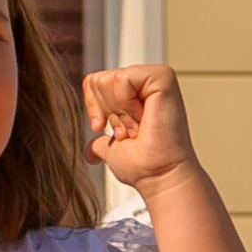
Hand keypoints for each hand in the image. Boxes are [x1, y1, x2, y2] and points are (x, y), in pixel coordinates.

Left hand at [84, 63, 198, 193]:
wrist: (159, 175)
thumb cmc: (143, 165)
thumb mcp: (112, 149)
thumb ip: (100, 143)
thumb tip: (90, 152)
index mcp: (134, 92)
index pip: (93, 82)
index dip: (95, 109)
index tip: (109, 131)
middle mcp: (145, 81)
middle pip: (98, 80)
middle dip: (108, 113)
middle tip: (130, 131)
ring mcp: (155, 76)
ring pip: (108, 79)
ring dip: (119, 113)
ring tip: (138, 127)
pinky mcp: (162, 76)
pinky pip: (122, 78)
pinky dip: (126, 105)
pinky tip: (143, 119)